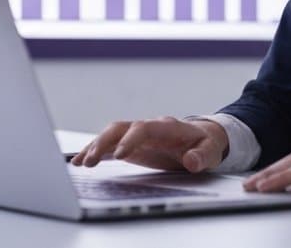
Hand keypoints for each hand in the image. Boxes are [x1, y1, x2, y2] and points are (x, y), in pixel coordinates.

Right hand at [69, 116, 228, 172]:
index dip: (130, 139)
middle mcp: (147, 127)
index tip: (120, 154)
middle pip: (120, 128)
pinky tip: (79, 162)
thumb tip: (192, 161)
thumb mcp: (211, 151)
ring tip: (79, 164)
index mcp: (166, 127)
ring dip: (94, 147)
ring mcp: (137, 135)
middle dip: (103, 142)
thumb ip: (202, 156)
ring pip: (110, 135)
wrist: (202, 138)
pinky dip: (94, 152)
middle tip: (90, 161)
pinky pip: (109, 145)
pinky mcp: (131, 145)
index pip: (143, 128)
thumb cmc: (206, 144)